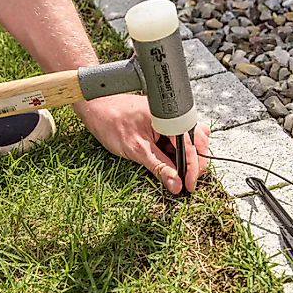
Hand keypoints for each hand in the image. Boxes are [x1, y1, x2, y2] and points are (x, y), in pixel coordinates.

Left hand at [74, 94, 210, 193]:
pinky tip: (167, 163)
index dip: (192, 169)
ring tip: (174, 174)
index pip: (192, 147)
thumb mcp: (136, 149)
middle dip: (193, 164)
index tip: (189, 186)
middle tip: (185, 182)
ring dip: (183, 160)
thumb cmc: (111, 121)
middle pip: (196, 144)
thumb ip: (158, 167)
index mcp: (171, 119)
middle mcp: (173, 117)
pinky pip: (175, 140)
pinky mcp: (161, 125)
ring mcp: (168, 120)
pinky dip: (173, 154)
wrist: (96, 107)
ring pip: (187, 143)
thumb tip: (175, 183)